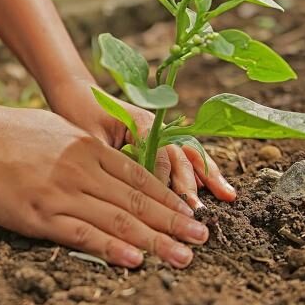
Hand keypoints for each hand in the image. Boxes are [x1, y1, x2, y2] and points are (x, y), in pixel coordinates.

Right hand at [0, 104, 209, 267]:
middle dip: (173, 222)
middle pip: (136, 201)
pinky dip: (111, 248)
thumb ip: (84, 148)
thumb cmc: (7, 131)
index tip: (190, 213)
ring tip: (182, 256)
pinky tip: (135, 260)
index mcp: (86, 147)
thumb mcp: (55, 129)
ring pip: (117, 220)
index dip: (168, 198)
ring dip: (155, 240)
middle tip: (202, 239)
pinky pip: (82, 234)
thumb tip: (107, 161)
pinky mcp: (38, 214)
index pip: (138, 177)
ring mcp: (61, 192)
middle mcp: (81, 169)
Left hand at [44, 75, 236, 209]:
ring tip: (228, 196)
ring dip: (207, 176)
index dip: (164, 182)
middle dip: (190, 184)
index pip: (159, 156)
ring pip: (189, 155)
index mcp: (141, 123)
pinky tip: (219, 187)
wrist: (77, 93)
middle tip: (197, 211)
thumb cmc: (78, 114)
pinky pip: (184, 155)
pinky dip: (201, 171)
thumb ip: (110, 159)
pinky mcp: (159, 139)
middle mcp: (156, 126)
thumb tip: (124, 190)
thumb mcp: (90, 138)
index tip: (168, 207)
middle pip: (179, 156)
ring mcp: (160, 131)